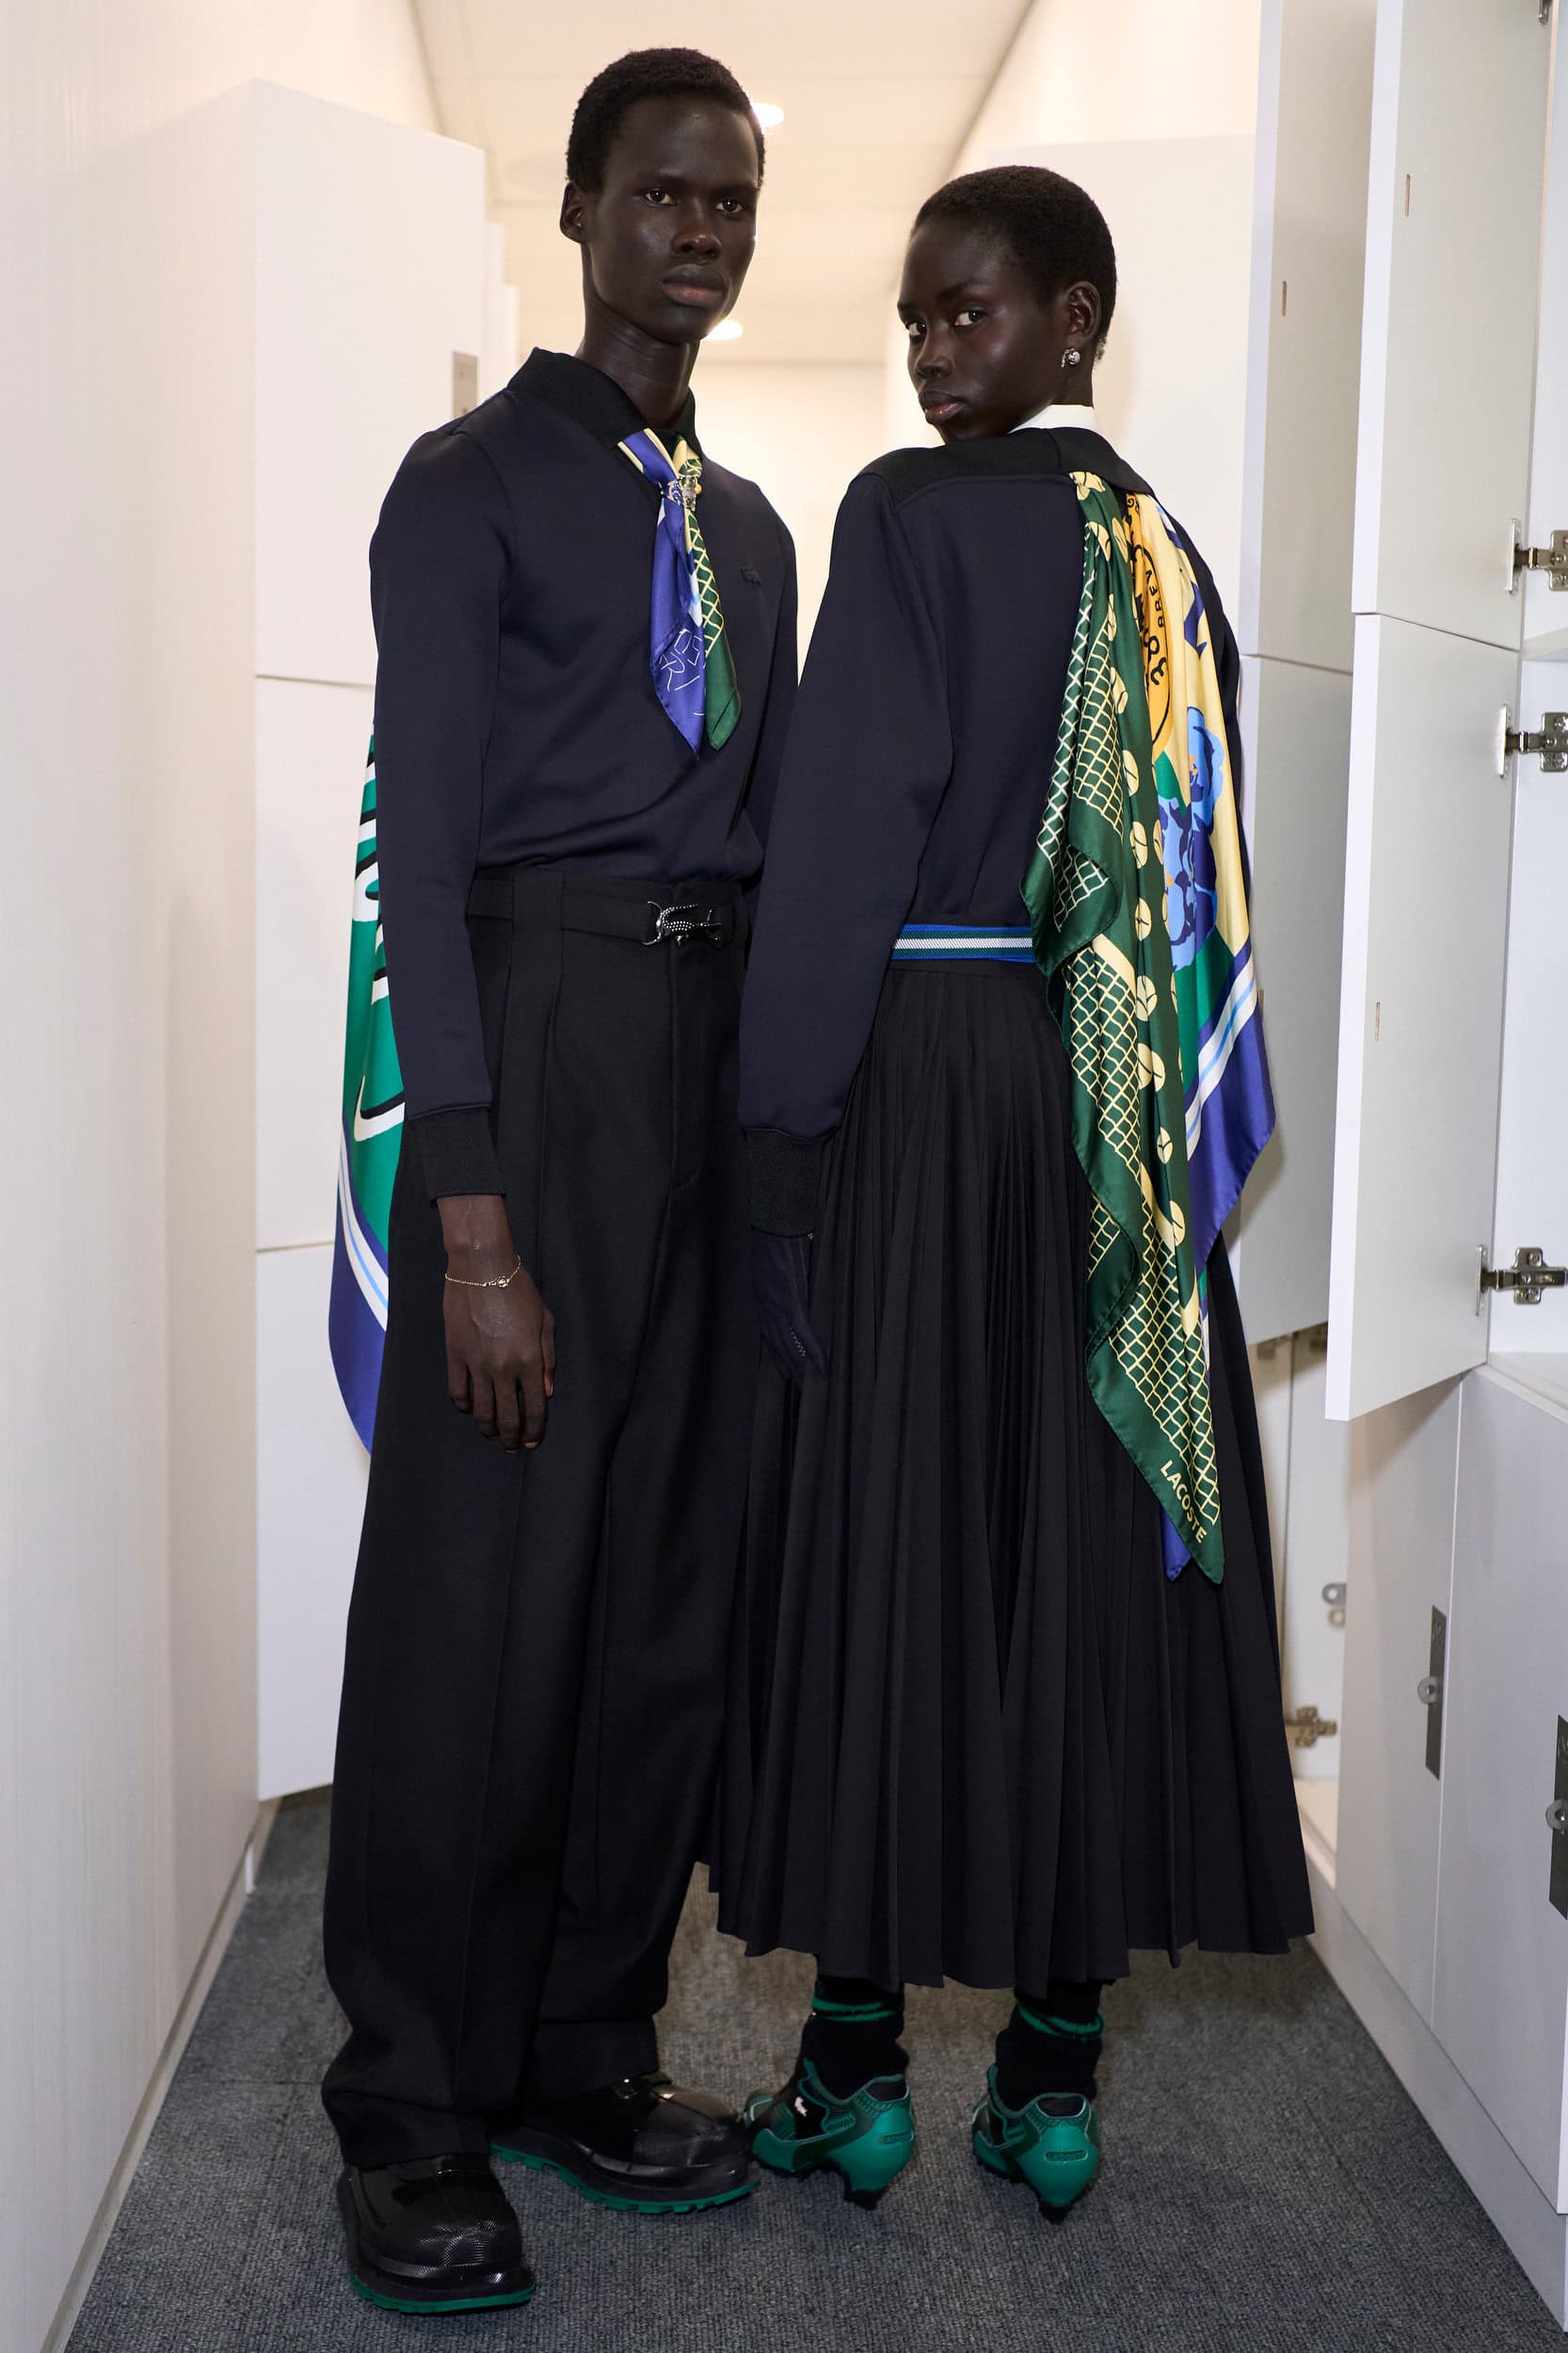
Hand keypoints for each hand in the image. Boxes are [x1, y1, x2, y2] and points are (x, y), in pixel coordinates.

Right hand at [438, 1194, 555, 1451]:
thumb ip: (547, 1358)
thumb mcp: (544, 1321)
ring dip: (487, 1428)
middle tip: (511, 1447)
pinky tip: (470, 1409)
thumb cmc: (519, 1290)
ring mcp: (476, 1364)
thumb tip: (545, 1392)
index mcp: (529, 1361)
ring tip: (492, 1433)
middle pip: (506, 1417)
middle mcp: (503, 1369)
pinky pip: (457, 1391)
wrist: (481, 1268)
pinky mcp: (454, 1356)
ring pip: (480, 1410)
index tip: (532, 1442)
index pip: (533, 1409)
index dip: (533, 1431)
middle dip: (510, 1438)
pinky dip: (464, 1406)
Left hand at [751, 1229, 825, 1386]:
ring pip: (789, 1345)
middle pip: (778, 1346)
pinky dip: (812, 1350)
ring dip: (801, 1367)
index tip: (786, 1373)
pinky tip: (820, 1365)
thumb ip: (783, 1282)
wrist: (775, 1225)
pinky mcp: (791, 1302)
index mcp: (762, 1300)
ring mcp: (777, 1306)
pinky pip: (802, 1332)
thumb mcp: (773, 1267)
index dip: (778, 1356)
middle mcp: (766, 1308)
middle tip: (801, 1388)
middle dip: (790, 1368)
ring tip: (811, 1385)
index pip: (770, 1336)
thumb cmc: (775, 1240)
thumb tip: (797, 1288)